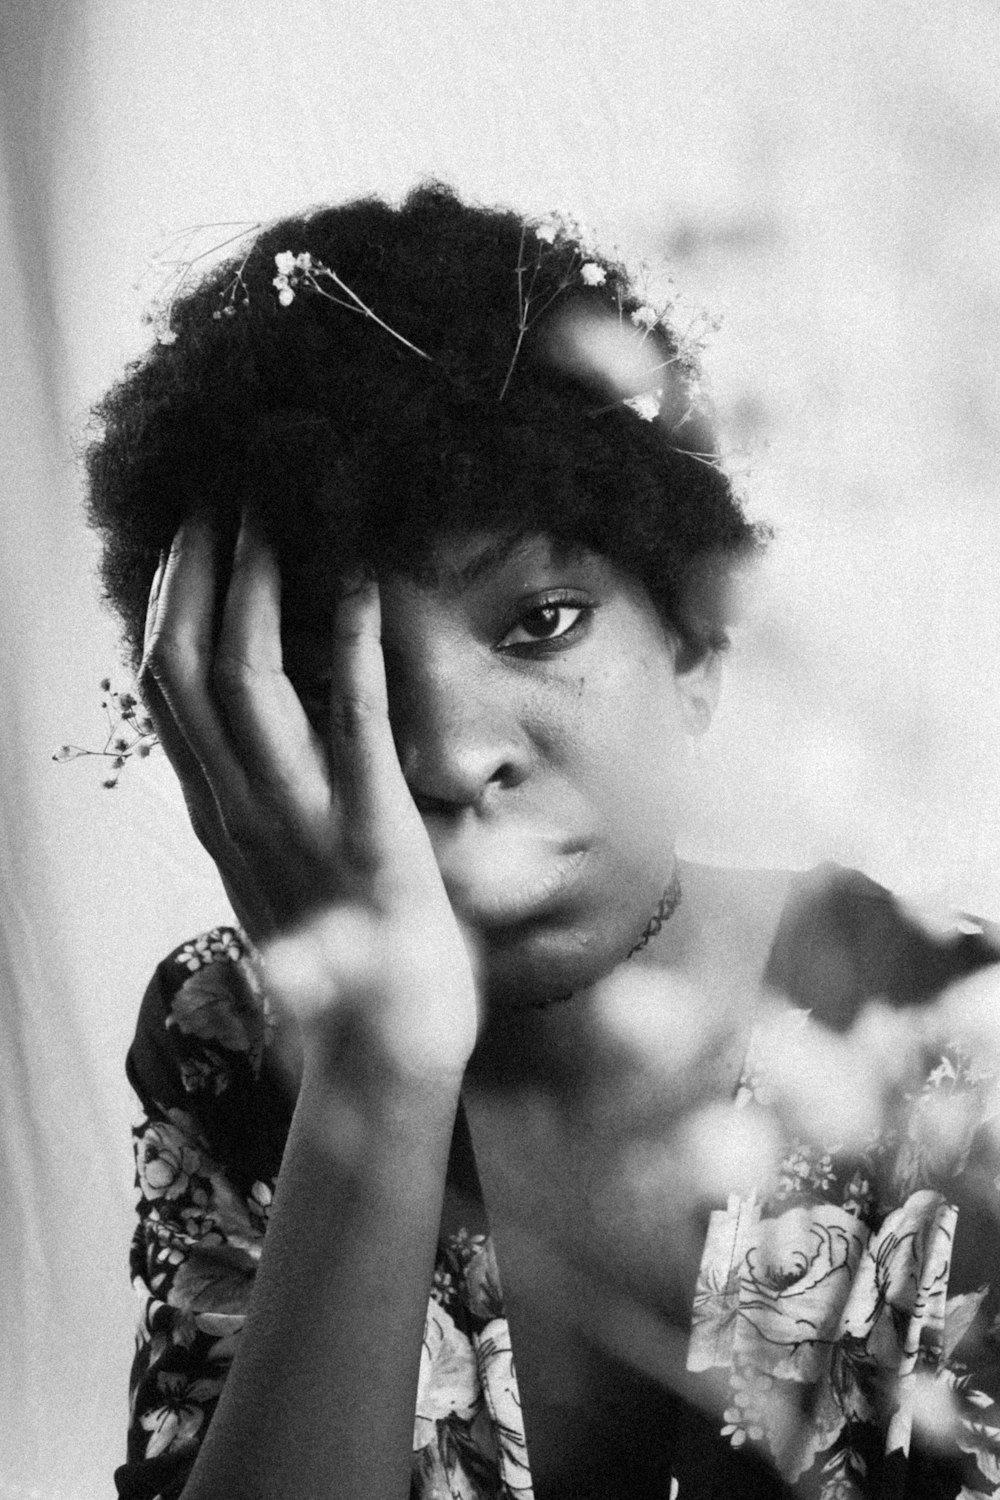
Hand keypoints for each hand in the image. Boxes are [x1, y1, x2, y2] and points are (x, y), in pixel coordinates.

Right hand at [140, 513, 478, 1080]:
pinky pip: (350, 725)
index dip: (166, 604)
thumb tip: (269, 748)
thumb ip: (263, 812)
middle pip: (186, 669)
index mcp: (220, 817)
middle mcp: (240, 812)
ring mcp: (298, 823)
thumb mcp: (282, 879)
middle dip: (195, 571)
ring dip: (254, 587)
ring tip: (274, 512)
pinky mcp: (370, 836)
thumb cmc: (345, 971)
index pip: (168, 691)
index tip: (183, 537)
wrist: (380, 1064)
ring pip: (243, 684)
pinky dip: (350, 647)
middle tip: (219, 494)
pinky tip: (364, 582)